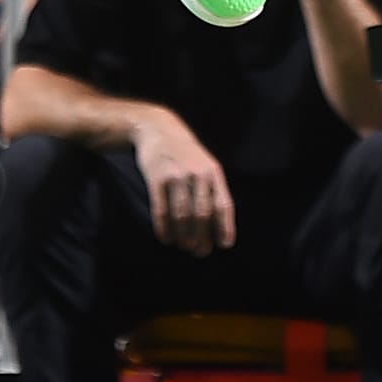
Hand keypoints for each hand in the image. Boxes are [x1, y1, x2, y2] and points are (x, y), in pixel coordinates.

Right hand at [133, 108, 235, 254]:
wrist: (158, 129)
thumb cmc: (186, 154)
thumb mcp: (206, 164)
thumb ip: (213, 190)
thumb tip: (218, 227)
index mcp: (213, 172)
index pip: (223, 204)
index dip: (225, 227)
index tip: (224, 245)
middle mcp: (197, 174)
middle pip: (202, 215)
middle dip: (202, 238)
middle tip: (200, 252)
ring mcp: (176, 175)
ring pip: (182, 215)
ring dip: (183, 237)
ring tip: (184, 246)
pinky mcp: (157, 178)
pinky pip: (161, 210)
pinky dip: (164, 229)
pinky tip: (166, 238)